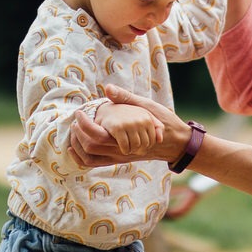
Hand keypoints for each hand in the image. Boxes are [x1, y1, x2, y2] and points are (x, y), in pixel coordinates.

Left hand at [70, 83, 186, 167]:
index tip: (79, 113)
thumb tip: (108, 88)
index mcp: (126, 138)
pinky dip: (83, 156)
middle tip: (74, 121)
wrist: (177, 143)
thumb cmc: (164, 122)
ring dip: (78, 145)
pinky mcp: (120, 159)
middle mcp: (121, 152)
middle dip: (77, 134)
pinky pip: (96, 163)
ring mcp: (120, 157)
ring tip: (74, 130)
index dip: (83, 125)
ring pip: (91, 157)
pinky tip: (78, 145)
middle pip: (90, 147)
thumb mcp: (147, 106)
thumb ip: (126, 98)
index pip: (96, 136)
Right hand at [100, 103, 165, 155]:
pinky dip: (125, 150)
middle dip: (139, 149)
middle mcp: (139, 120)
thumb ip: (156, 126)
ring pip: (135, 146)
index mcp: (147, 118)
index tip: (139, 145)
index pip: (152, 140)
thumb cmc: (128, 115)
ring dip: (131, 150)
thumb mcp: (144, 116)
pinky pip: (125, 146)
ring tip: (128, 148)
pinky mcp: (118, 128)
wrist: (107, 110)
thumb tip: (160, 140)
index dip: (146, 146)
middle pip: (144, 144)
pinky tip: (122, 148)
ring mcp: (129, 124)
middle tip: (133, 148)